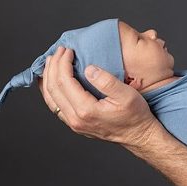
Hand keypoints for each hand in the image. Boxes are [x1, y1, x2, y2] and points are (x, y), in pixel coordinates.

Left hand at [40, 46, 159, 146]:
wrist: (138, 135)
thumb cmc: (135, 115)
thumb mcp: (127, 95)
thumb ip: (107, 81)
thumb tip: (89, 69)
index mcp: (86, 110)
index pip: (64, 82)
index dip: (63, 63)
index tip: (68, 50)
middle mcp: (75, 119)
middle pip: (53, 89)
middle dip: (53, 66)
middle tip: (59, 51)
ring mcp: (73, 123)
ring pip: (50, 98)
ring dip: (48, 78)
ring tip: (51, 61)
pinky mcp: (75, 124)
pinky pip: (55, 106)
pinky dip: (49, 91)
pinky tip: (51, 81)